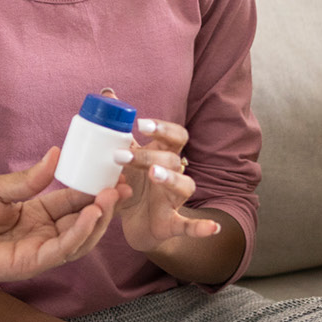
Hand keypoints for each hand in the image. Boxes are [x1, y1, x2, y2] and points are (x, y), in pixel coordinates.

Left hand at [0, 147, 128, 287]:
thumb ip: (29, 178)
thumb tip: (57, 154)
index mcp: (38, 213)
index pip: (74, 200)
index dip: (95, 188)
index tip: (115, 172)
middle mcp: (44, 233)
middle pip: (85, 220)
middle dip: (106, 204)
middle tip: (122, 184)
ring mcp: (40, 250)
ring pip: (81, 238)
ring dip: (99, 219)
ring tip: (111, 196)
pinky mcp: (32, 263)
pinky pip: (63, 250)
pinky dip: (81, 232)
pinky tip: (92, 213)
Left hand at [114, 118, 219, 254]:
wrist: (135, 223)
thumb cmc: (134, 184)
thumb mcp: (124, 157)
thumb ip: (119, 130)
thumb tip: (108, 93)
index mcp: (163, 156)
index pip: (175, 136)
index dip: (163, 128)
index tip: (141, 124)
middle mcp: (174, 175)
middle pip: (173, 159)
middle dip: (149, 155)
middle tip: (121, 156)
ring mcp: (175, 199)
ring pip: (184, 185)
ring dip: (170, 179)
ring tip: (154, 174)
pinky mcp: (172, 223)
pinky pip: (190, 226)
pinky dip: (201, 227)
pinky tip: (213, 228)